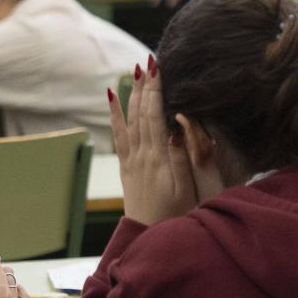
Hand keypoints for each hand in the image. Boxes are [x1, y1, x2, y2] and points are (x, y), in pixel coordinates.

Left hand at [109, 55, 198, 225]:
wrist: (147, 237)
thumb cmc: (175, 216)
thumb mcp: (186, 189)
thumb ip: (182, 158)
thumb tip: (176, 127)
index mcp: (158, 158)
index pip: (155, 116)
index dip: (156, 90)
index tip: (159, 68)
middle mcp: (141, 155)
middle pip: (141, 113)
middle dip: (145, 86)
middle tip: (149, 61)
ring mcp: (131, 160)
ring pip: (129, 120)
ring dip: (132, 94)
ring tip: (134, 72)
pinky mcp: (126, 166)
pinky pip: (118, 134)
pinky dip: (115, 114)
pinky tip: (112, 97)